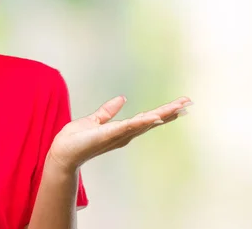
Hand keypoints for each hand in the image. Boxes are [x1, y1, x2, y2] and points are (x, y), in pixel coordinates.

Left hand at [48, 96, 192, 172]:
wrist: (62, 152)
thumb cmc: (76, 139)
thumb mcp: (95, 120)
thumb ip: (108, 111)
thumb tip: (122, 99)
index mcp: (122, 129)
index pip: (147, 118)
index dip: (164, 111)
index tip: (181, 104)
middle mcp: (124, 134)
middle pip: (152, 121)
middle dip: (170, 112)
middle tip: (189, 102)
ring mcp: (118, 135)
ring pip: (144, 123)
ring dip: (162, 115)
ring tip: (179, 107)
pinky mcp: (108, 135)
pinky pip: (128, 127)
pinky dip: (142, 122)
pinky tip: (155, 117)